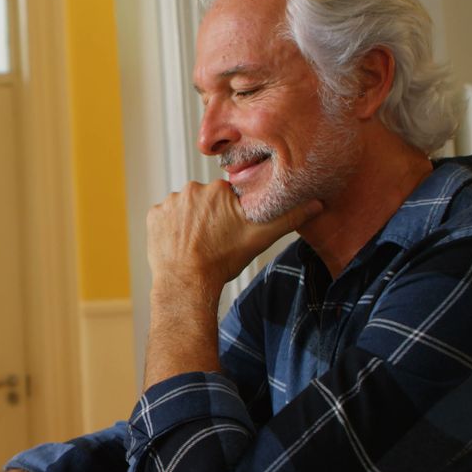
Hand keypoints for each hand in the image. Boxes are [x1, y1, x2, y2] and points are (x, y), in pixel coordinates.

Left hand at [146, 180, 321, 293]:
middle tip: (214, 239)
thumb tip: (317, 203)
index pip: (229, 195)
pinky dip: (171, 227)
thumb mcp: (260, 238)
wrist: (187, 282)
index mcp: (219, 189)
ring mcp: (170, 202)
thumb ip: (288, 218)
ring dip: (190, 220)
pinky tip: (180, 243)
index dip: (232, 213)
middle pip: (206, 199)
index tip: (231, 229)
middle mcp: (192, 189)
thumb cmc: (223, 260)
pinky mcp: (154, 215)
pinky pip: (165, 216)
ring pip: (185, 207)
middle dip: (210, 215)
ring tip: (197, 243)